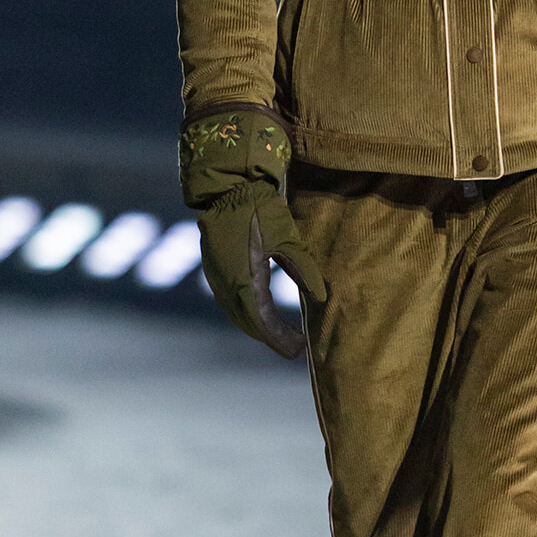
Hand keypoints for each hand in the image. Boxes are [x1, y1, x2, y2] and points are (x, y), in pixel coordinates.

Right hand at [198, 181, 326, 359]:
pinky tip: (262, 316)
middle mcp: (226, 285)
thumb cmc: (260, 209)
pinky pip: (231, 302)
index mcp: (244, 280)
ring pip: (238, 315)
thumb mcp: (287, 238)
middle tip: (295, 347)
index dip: (280, 339)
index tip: (299, 349)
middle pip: (249, 323)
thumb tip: (322, 298)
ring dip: (259, 328)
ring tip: (283, 336)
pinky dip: (248, 315)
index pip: (263, 322)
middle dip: (272, 338)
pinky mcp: (215, 271)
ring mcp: (217, 279)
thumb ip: (304, 268)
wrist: (227, 188)